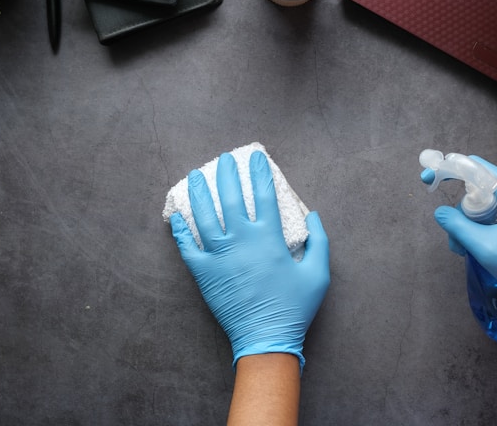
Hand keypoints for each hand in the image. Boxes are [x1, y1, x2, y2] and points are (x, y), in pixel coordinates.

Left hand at [169, 150, 329, 369]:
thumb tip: (313, 215)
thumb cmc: (294, 307)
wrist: (266, 339)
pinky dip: (180, 230)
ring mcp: (219, 256)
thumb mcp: (318, 274)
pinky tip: (176, 215)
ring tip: (195, 175)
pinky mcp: (204, 273)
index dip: (260, 172)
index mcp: (269, 238)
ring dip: (199, 193)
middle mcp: (242, 241)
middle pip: (231, 198)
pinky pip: (187, 247)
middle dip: (227, 174)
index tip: (256, 157)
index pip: (265, 195)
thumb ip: (319, 241)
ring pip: (205, 216)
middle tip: (224, 159)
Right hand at [423, 156, 496, 333]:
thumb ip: (457, 227)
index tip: (427, 179)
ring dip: (479, 222)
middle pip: (483, 189)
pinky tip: (492, 245)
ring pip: (495, 202)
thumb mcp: (487, 248)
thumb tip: (440, 213)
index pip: (475, 167)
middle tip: (458, 243)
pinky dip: (495, 224)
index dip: (446, 170)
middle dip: (464, 213)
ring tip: (475, 250)